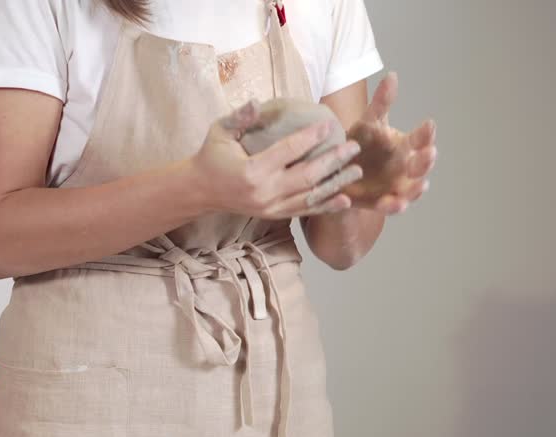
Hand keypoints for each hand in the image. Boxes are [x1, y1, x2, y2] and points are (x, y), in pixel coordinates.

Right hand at [191, 99, 362, 219]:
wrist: (199, 190)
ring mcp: (270, 207)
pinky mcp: (273, 215)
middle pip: (307, 175)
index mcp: (252, 171)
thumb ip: (239, 117)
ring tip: (356, 171)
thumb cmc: (211, 156)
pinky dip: (325, 206)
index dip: (310, 137)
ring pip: (310, 196)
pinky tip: (344, 200)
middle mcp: (264, 192)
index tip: (329, 125)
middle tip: (353, 147)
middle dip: (333, 161)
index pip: (288, 151)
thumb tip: (256, 102)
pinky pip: (303, 211)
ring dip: (335, 184)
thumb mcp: (219, 131)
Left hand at [343, 73, 436, 213]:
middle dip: (426, 160)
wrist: (339, 171)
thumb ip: (381, 103)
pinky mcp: (379, 203)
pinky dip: (392, 206)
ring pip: (411, 190)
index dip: (426, 133)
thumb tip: (392, 76)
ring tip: (421, 186)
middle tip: (430, 153)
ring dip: (417, 188)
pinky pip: (388, 207)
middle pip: (421, 165)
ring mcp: (395, 187)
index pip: (420, 138)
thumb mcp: (369, 123)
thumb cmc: (361, 145)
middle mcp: (405, 168)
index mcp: (405, 146)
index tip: (428, 124)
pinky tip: (393, 204)